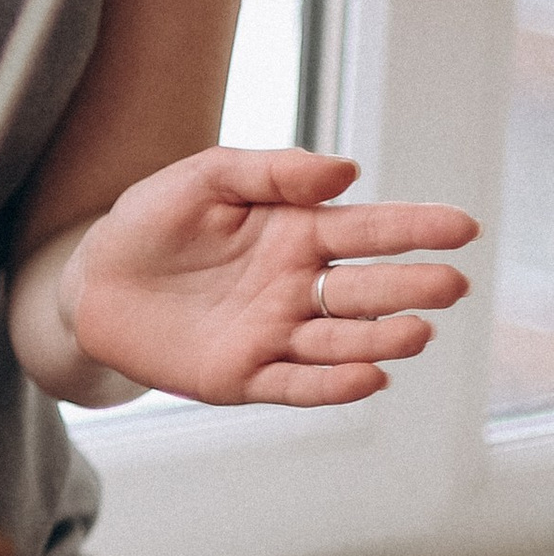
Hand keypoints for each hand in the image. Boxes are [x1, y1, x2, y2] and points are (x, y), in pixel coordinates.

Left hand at [67, 149, 476, 405]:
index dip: (416, 228)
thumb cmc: (153, 221)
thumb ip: (270, 170)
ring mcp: (274, 334)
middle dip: (410, 288)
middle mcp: (298, 287)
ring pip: (341, 341)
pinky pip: (295, 384)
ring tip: (417, 332)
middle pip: (366, 290)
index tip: (462, 227)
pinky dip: (332, 385)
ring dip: (381, 339)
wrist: (92, 281)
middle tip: (449, 284)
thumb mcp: (205, 178)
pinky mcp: (242, 376)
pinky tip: (368, 377)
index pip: (369, 231)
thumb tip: (346, 172)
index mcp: (299, 233)